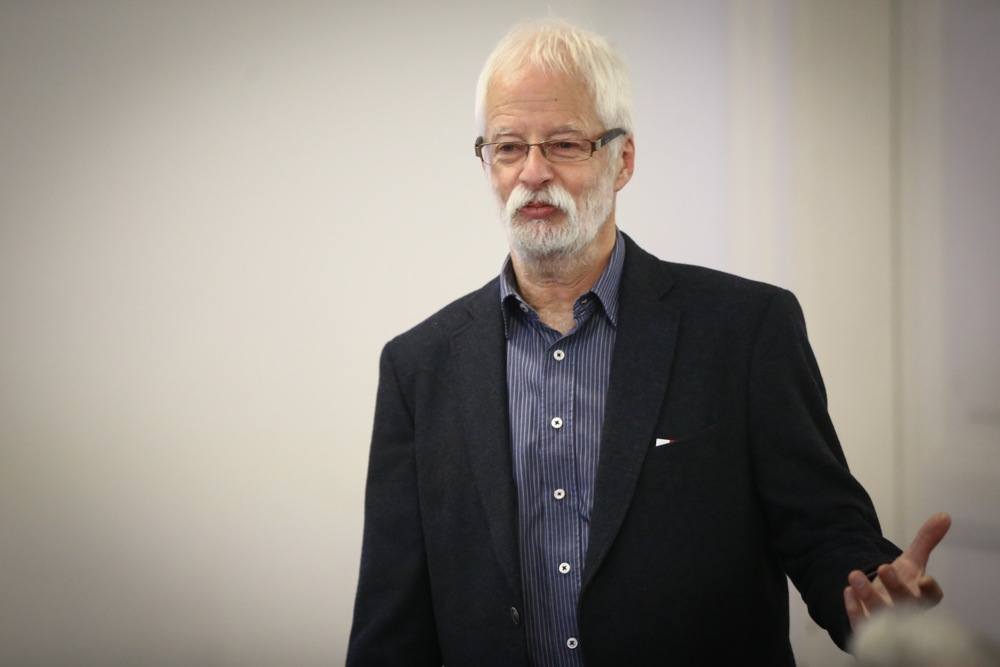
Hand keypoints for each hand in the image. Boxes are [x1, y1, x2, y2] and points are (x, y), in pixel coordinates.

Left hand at [843, 512, 950, 629]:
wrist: (875, 607)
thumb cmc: (899, 585)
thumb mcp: (911, 562)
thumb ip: (926, 540)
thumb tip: (944, 515)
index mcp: (920, 597)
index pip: (931, 597)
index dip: (930, 590)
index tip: (924, 579)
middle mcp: (905, 612)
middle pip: (905, 603)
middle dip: (895, 587)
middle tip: (883, 567)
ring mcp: (886, 624)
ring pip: (880, 614)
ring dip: (868, 595)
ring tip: (854, 574)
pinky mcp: (866, 630)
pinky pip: (861, 624)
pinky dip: (854, 609)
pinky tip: (847, 592)